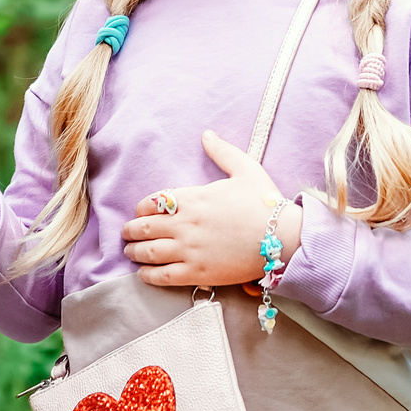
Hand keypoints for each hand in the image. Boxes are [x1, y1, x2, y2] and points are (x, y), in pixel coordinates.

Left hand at [119, 131, 304, 287]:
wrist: (283, 238)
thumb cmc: (265, 204)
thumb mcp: (246, 169)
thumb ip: (222, 152)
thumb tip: (207, 134)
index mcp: (193, 198)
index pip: (152, 202)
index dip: (142, 209)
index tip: (141, 213)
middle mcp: (185, 224)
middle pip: (143, 228)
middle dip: (131, 231)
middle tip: (127, 234)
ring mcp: (190, 250)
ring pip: (148, 252)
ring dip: (134, 252)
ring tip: (131, 252)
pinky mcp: (198, 273)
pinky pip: (163, 276)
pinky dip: (148, 275)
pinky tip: (144, 273)